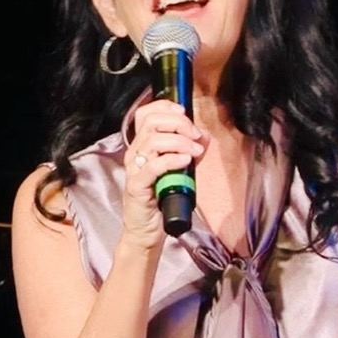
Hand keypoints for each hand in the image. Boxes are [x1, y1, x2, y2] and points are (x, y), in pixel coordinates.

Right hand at [122, 99, 205, 246]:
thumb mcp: (177, 170)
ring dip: (180, 142)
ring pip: (154, 141)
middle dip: (179, 124)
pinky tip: (185, 161)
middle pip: (152, 122)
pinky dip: (172, 159)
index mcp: (141, 145)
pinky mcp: (136, 185)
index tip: (185, 113)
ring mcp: (133, 169)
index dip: (166, 107)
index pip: (146, 114)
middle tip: (196, 136)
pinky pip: (153, 165)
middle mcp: (134, 153)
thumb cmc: (159, 200)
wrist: (146, 230)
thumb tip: (203, 136)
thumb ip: (187, 151)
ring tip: (195, 152)